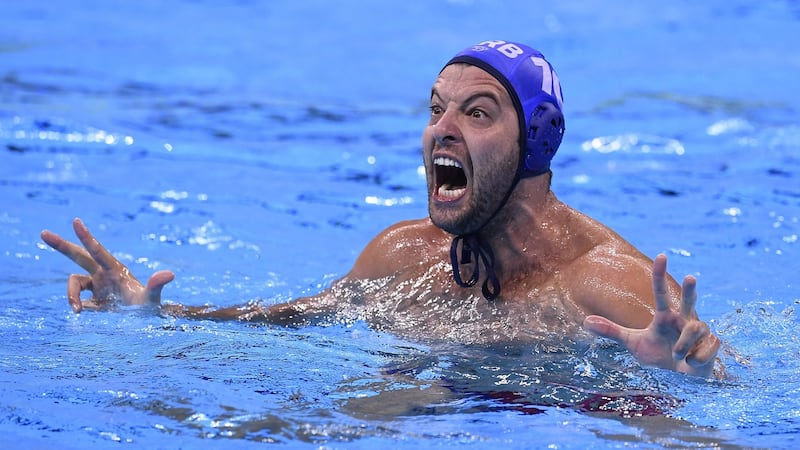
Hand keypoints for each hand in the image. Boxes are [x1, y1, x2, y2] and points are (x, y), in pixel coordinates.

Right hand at [41, 218, 173, 312]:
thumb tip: (169, 274)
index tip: (76, 221)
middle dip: (62, 245)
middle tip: (43, 233)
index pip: (98, 251)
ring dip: (71, 296)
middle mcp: (104, 273)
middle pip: (78, 256)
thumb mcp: (152, 298)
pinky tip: (83, 313)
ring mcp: (98, 284)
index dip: (86, 237)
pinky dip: (77, 305)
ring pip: (74, 283)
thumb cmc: (150, 306)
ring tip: (77, 311)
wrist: (147, 318)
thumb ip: (157, 285)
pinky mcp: (94, 297)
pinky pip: (78, 300)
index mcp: (115, 268)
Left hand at [583, 254, 720, 377]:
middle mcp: (683, 320)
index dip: (660, 274)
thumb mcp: (633, 343)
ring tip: (678, 356)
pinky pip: (708, 347)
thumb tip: (585, 322)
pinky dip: (697, 357)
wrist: (679, 381)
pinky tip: (692, 363)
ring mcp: (699, 332)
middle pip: (689, 300)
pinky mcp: (712, 346)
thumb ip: (612, 331)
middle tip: (689, 277)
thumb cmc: (658, 356)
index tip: (661, 256)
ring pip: (695, 328)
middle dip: (690, 290)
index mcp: (665, 316)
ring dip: (685, 344)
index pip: (661, 292)